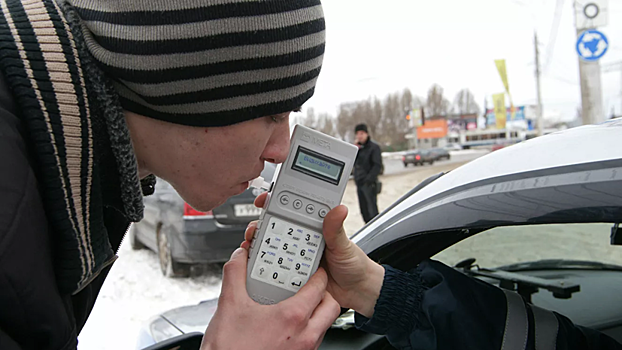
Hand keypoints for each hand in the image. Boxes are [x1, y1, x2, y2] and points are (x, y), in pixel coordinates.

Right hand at [201, 247, 339, 349]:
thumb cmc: (230, 348)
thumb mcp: (229, 304)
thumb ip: (235, 274)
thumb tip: (239, 258)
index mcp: (293, 317)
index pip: (319, 286)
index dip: (317, 273)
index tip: (311, 267)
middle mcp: (305, 336)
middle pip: (330, 306)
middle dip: (324, 293)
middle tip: (310, 286)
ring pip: (324, 325)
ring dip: (317, 312)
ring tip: (299, 303)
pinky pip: (314, 340)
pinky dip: (308, 329)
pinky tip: (288, 325)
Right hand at [245, 194, 383, 317]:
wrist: (357, 292)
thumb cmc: (354, 264)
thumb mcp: (344, 245)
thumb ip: (336, 228)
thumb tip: (338, 209)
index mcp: (314, 228)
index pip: (292, 210)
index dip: (276, 203)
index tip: (263, 200)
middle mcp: (303, 240)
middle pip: (276, 228)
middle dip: (260, 226)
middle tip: (254, 229)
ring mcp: (297, 257)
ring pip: (272, 248)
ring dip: (260, 246)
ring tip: (253, 246)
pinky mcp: (294, 275)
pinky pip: (277, 269)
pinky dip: (266, 267)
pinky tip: (258, 266)